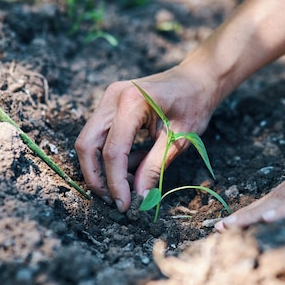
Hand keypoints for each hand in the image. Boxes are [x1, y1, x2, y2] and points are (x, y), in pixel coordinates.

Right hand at [75, 66, 214, 211]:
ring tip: (130, 181)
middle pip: (87, 144)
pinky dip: (111, 155)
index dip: (115, 183)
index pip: (113, 151)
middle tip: (114, 200)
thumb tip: (139, 198)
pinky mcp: (110, 105)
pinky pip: (100, 135)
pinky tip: (136, 161)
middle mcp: (113, 97)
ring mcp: (108, 98)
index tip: (125, 205)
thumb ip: (155, 167)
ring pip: (89, 140)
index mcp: (133, 102)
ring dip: (102, 167)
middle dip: (97, 177)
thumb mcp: (179, 139)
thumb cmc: (194, 104)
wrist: (197, 78)